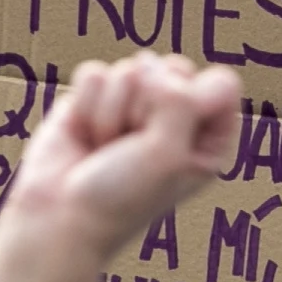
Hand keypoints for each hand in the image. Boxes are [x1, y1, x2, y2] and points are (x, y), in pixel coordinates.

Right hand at [10, 53, 241, 257]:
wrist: (60, 216)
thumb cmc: (122, 197)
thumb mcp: (169, 154)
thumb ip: (178, 99)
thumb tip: (148, 64)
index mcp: (211, 136)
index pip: (221, 84)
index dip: (193, 102)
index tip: (169, 140)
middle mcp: (177, 115)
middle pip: (174, 67)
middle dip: (145, 106)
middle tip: (132, 147)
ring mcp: (134, 103)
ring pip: (130, 68)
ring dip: (111, 114)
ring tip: (106, 149)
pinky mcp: (95, 97)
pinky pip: (93, 74)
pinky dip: (85, 107)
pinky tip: (85, 137)